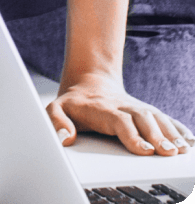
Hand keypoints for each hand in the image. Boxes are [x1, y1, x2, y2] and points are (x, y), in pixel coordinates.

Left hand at [50, 71, 191, 155]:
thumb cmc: (73, 102)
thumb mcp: (54, 108)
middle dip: (157, 136)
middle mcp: (123, 106)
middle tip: (168, 153)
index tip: (144, 150)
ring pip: (157, 118)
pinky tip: (189, 140)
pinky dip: (178, 128)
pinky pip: (166, 118)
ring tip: (181, 149)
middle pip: (143, 119)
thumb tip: (65, 138)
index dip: (133, 135)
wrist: (89, 83)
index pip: (119, 121)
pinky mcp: (147, 111)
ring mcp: (137, 108)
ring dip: (171, 133)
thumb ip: (56, 121)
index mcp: (102, 108)